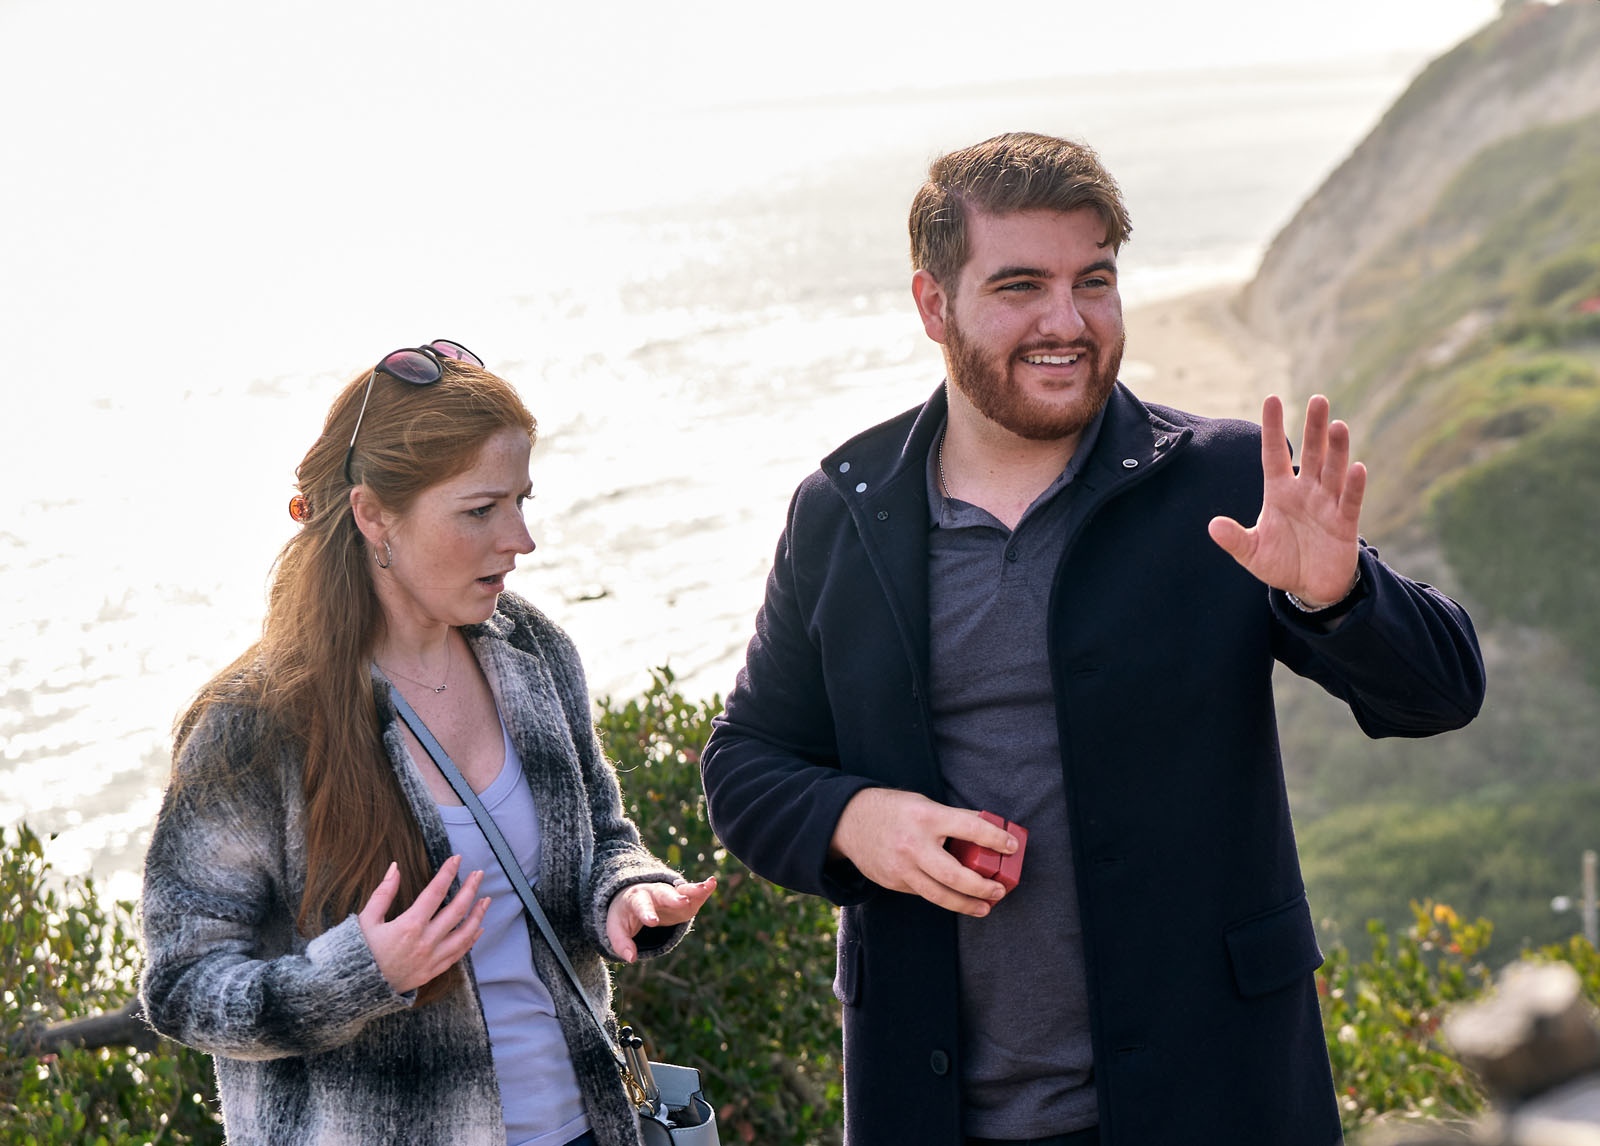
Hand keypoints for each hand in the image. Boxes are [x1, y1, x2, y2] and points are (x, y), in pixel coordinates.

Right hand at [358, 855, 489, 994]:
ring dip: (478, 915)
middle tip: (478, 874)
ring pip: (464, 935)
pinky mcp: (432, 971)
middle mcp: (425, 942)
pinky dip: (471, 940)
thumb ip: (383, 892)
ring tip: (486, 900)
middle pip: (456, 911)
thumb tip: (395, 867)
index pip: (435, 893)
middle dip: (470, 890)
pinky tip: (478, 928)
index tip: (456, 859)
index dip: (447, 873)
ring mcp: (431, 958)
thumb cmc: (360, 951)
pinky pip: (458, 954)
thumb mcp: (367, 919)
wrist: (355, 988)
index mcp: (408, 926)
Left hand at [606, 876, 717, 962]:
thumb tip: (632, 958)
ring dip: (693, 889)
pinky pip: (693, 893)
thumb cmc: (623, 915)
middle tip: (682, 902)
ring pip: (681, 890)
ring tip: (707, 886)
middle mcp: (654, 893)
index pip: (641, 905)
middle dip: (673, 898)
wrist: (632, 897)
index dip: (646, 913)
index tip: (652, 921)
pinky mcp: (682, 898)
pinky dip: (703, 889)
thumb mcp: (616, 929)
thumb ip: (622, 943)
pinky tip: (712, 883)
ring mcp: (669, 894)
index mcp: (635, 899)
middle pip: (663, 893)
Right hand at [829, 788, 1014, 915]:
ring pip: (940, 895)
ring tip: (985, 907)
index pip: (970, 829)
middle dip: (983, 887)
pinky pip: (924, 893)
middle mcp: (914, 844)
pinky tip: (955, 897)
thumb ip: (953, 818)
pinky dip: (942, 895)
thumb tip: (989, 830)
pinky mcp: (894, 882)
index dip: (996, 839)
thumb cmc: (894, 810)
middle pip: (956, 875)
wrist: (849, 821)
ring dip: (967, 904)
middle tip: (1000, 890)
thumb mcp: (925, 804)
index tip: (1012, 846)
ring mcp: (902, 867)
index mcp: (926, 817)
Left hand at [1208, 394, 1364, 606]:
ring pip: (1332, 471)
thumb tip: (1212, 526)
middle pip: (1311, 454)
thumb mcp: (1252, 552)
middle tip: (1318, 399)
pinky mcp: (1345, 524)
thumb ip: (1234, 539)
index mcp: (1279, 492)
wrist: (1310, 588)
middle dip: (1313, 428)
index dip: (1273, 428)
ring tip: (1337, 425)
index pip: (1274, 454)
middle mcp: (1305, 492)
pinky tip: (1356, 467)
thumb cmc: (1281, 563)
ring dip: (1336, 449)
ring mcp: (1327, 505)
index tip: (1272, 399)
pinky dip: (1353, 486)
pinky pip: (1350, 501)